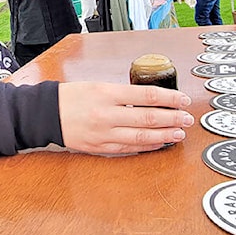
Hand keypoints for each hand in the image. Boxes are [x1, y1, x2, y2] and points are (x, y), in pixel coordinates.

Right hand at [57, 82, 193, 153]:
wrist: (47, 114)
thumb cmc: (72, 96)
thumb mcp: (99, 85)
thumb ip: (123, 93)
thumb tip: (150, 99)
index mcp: (107, 94)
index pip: (147, 96)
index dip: (169, 99)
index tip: (184, 100)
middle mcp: (107, 115)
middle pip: (148, 118)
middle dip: (172, 119)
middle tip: (188, 119)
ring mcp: (104, 134)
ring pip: (141, 137)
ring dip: (163, 136)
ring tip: (178, 133)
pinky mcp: (101, 148)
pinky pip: (129, 149)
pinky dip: (147, 147)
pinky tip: (158, 143)